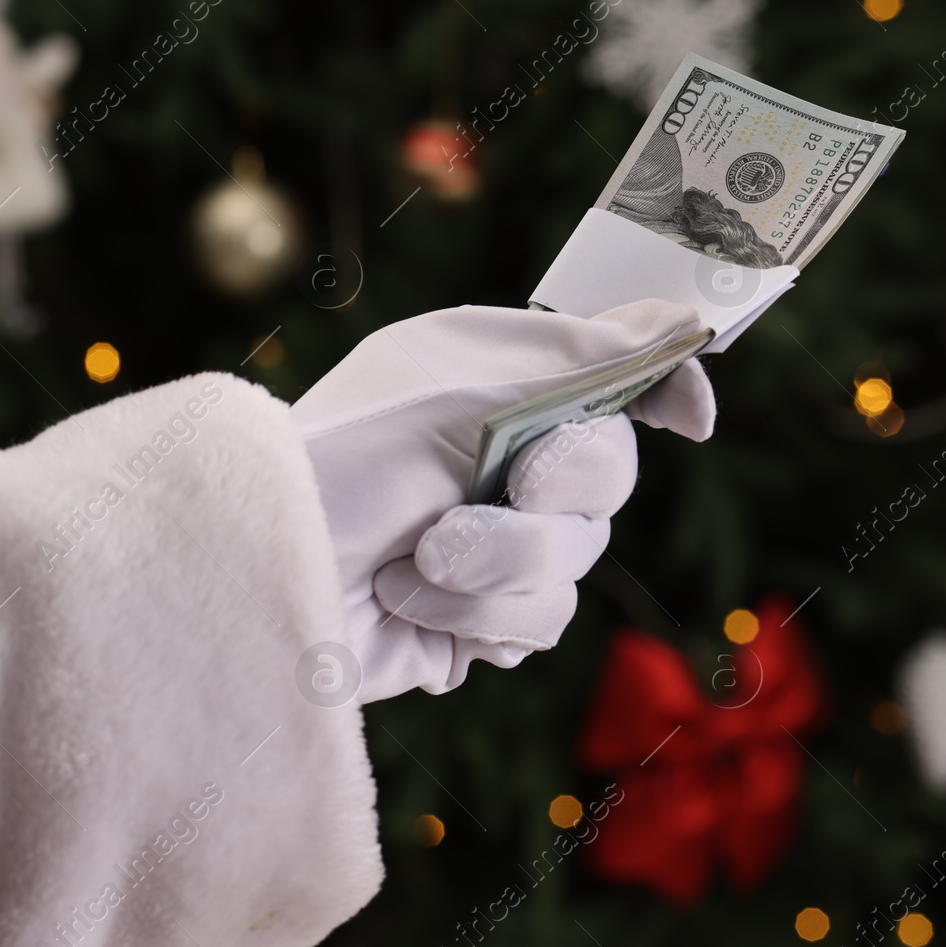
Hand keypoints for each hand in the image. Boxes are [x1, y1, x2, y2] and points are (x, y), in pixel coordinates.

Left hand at [290, 299, 714, 701]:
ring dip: (494, 569)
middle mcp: (500, 455)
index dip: (662, 390)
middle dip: (548, 499)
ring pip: (575, 564)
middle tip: (491, 495)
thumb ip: (583, 358)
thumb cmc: (342, 466)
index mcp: (497, 381)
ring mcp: (491, 542)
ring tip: (414, 568)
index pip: (611, 374)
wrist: (258, 582)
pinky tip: (412, 606)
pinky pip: (537, 625)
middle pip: (607, 477)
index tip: (687, 421)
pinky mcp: (477, 620)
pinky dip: (475, 619)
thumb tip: (682, 321)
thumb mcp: (463, 393)